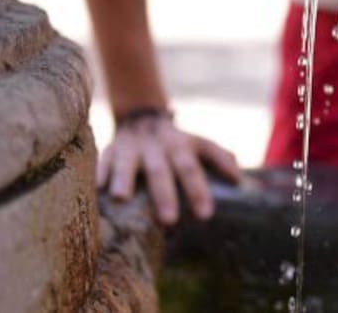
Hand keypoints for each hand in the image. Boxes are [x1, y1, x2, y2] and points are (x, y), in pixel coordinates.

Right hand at [97, 112, 243, 225]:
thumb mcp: (199, 144)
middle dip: (165, 195)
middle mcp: (157, 146)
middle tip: (169, 221)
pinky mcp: (111, 148)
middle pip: (161, 170)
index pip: (192, 168)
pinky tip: (98, 188)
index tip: (205, 216)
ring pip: (128, 162)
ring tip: (121, 198)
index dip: (199, 191)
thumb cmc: (176, 142)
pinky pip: (103, 159)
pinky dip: (101, 172)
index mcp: (181, 146)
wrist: (142, 117)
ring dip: (125, 179)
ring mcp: (132, 147)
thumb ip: (219, 158)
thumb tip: (240, 181)